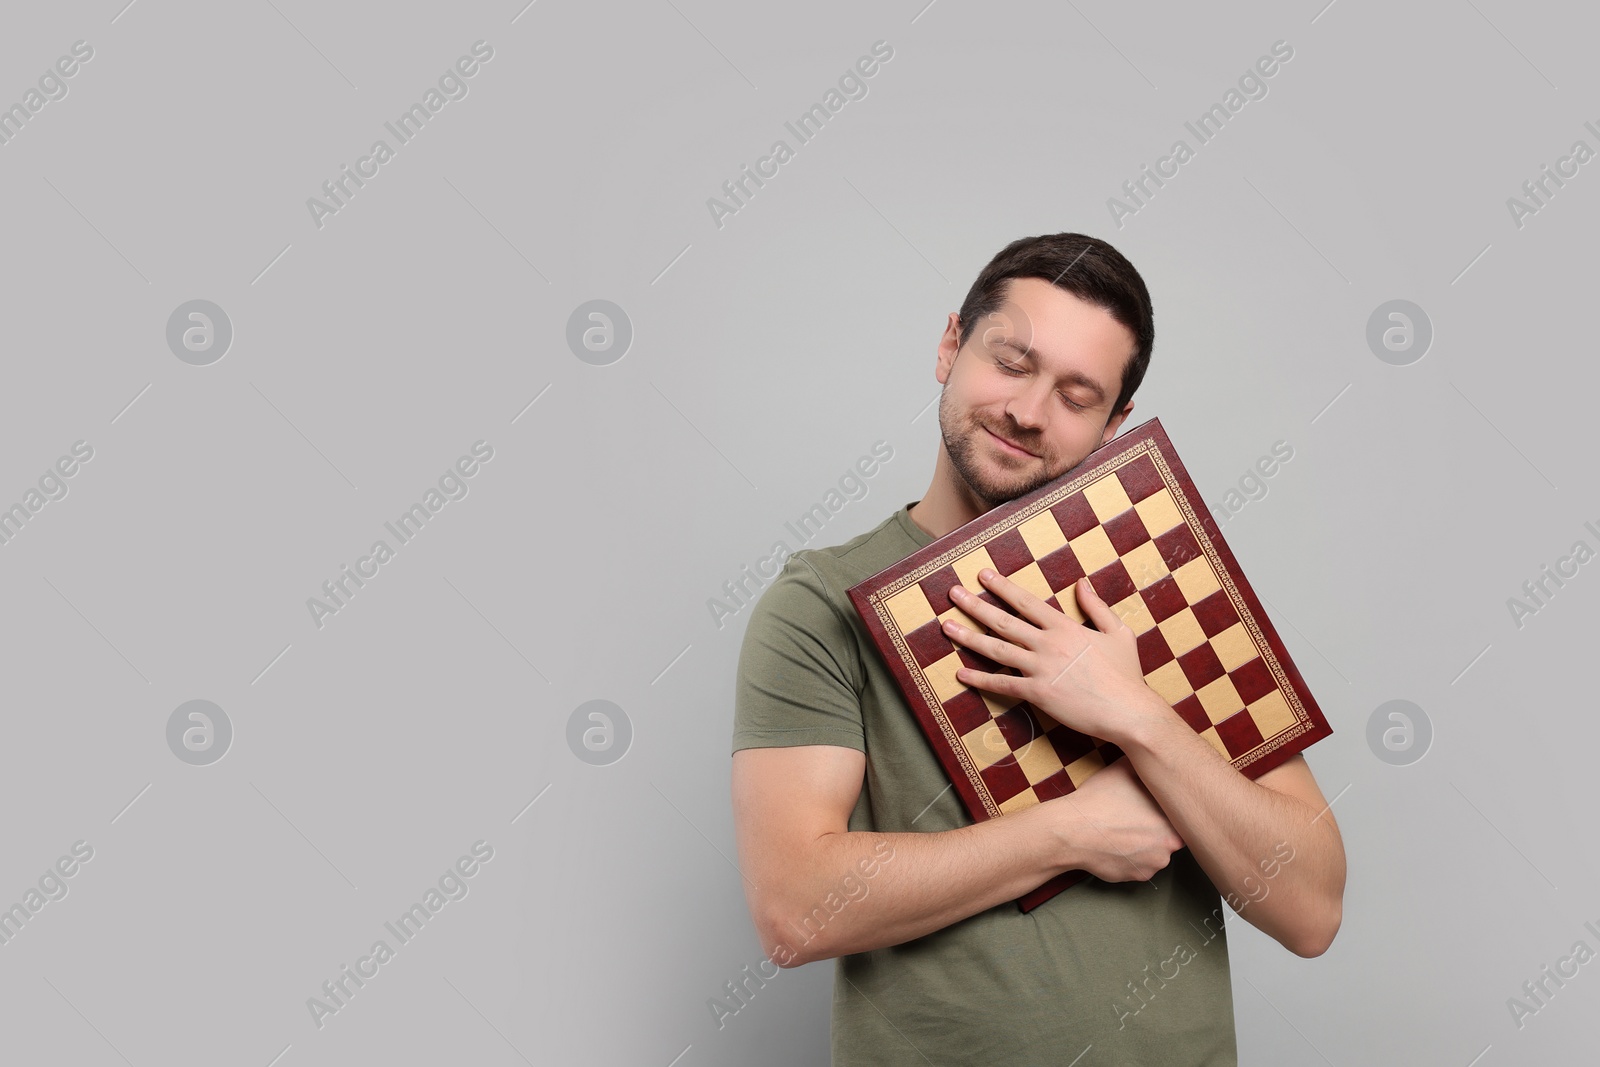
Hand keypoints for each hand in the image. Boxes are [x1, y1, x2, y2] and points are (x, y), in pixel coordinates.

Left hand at [942, 569, 1160, 743]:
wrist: (1129, 710)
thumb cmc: (1126, 673)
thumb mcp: (1118, 632)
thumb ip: (1096, 607)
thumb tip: (1082, 583)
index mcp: (1066, 627)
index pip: (1026, 602)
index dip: (1002, 587)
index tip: (983, 576)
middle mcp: (1048, 644)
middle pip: (1004, 621)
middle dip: (975, 605)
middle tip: (953, 593)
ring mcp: (1041, 668)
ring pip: (997, 649)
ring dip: (969, 637)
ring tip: (946, 626)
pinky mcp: (1038, 693)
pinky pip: (1002, 684)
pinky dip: (980, 679)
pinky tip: (961, 673)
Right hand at [1041, 757, 1183, 882]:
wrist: (1072, 831)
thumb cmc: (1098, 801)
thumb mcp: (1124, 769)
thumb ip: (1146, 765)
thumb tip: (1155, 755)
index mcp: (1171, 820)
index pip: (1181, 816)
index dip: (1166, 810)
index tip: (1154, 806)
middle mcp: (1169, 847)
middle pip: (1170, 836)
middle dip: (1156, 828)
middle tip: (1136, 818)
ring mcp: (1153, 866)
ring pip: (1156, 853)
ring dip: (1145, 845)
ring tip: (1123, 830)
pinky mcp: (1137, 878)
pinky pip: (1140, 867)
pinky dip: (1131, 858)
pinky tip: (1117, 844)